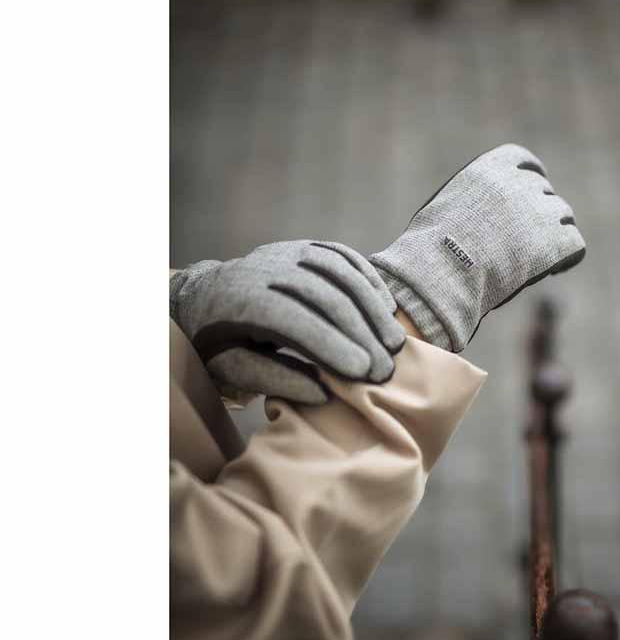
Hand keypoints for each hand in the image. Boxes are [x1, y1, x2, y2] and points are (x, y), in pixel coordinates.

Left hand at [170, 241, 406, 402]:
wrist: (205, 295)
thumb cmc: (219, 342)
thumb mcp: (232, 368)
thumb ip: (275, 379)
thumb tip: (322, 393)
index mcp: (243, 300)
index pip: (294, 320)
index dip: (331, 345)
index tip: (361, 372)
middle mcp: (267, 267)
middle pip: (324, 297)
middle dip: (360, 334)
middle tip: (385, 369)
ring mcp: (289, 251)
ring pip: (341, 273)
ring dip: (373, 309)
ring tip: (395, 343)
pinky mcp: (305, 246)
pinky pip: (344, 257)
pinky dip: (369, 281)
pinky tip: (387, 308)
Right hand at [370, 144, 585, 350]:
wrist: (444, 270)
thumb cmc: (432, 249)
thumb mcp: (444, 207)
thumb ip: (470, 201)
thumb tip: (479, 219)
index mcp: (490, 169)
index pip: (522, 160)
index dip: (531, 173)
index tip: (535, 184)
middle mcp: (519, 184)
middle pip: (543, 191)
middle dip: (538, 209)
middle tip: (528, 237)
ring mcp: (540, 211)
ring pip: (562, 214)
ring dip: (555, 230)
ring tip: (539, 256)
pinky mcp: (554, 241)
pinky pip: (575, 243)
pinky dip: (569, 254)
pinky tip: (557, 268)